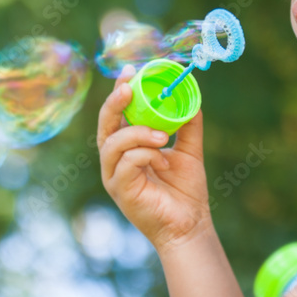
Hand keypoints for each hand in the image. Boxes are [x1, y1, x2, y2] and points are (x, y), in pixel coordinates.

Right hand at [97, 64, 212, 254]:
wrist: (190, 224)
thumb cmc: (186, 191)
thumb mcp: (189, 150)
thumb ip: (187, 125)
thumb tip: (191, 98)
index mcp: (127, 149)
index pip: (116, 115)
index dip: (119, 92)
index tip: (130, 72)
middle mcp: (115, 161)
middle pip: (104, 125)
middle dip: (114, 103)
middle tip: (129, 88)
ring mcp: (114, 176)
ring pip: (113, 143)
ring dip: (137, 133)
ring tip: (162, 136)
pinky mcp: (120, 190)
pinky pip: (126, 163)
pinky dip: (145, 154)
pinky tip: (162, 159)